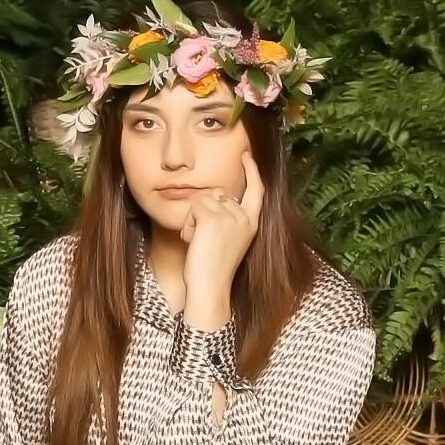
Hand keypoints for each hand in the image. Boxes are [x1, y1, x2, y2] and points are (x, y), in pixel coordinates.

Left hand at [179, 151, 262, 330]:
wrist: (210, 288)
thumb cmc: (214, 270)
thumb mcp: (229, 241)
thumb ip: (229, 220)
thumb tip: (216, 199)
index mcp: (252, 224)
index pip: (256, 190)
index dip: (252, 171)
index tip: (246, 155)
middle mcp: (244, 217)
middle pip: (218, 194)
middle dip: (204, 211)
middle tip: (201, 237)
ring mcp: (230, 216)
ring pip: (204, 200)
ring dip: (194, 219)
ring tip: (198, 241)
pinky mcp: (213, 218)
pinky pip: (194, 207)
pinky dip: (188, 223)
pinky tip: (192, 240)